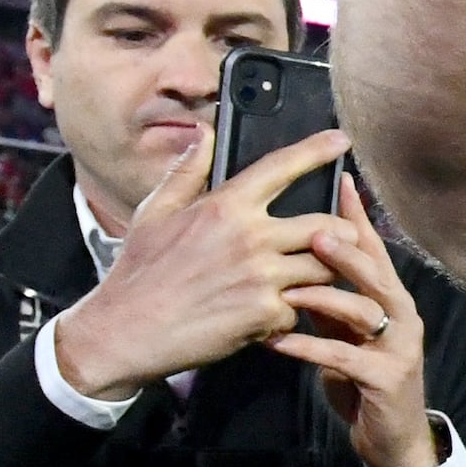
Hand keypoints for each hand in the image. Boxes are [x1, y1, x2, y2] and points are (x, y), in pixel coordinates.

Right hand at [54, 133, 348, 400]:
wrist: (124, 332)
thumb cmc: (138, 273)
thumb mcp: (154, 213)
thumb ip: (186, 172)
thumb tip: (203, 134)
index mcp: (225, 206)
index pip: (282, 167)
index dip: (317, 150)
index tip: (340, 140)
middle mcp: (250, 237)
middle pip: (327, 226)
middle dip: (342, 234)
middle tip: (338, 240)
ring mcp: (262, 276)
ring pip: (326, 268)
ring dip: (325, 274)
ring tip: (313, 278)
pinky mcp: (266, 314)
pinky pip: (302, 307)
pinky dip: (294, 311)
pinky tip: (274, 313)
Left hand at [272, 171, 436, 466]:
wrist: (393, 439)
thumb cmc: (363, 380)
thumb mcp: (344, 334)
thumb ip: (328, 301)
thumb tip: (298, 264)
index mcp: (390, 299)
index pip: (374, 249)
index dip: (358, 217)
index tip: (342, 180)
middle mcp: (401, 315)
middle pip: (376, 273)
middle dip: (345, 251)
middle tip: (313, 233)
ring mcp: (398, 346)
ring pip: (363, 310)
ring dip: (322, 298)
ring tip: (286, 291)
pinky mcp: (385, 379)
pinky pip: (342, 357)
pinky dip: (307, 347)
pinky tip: (277, 343)